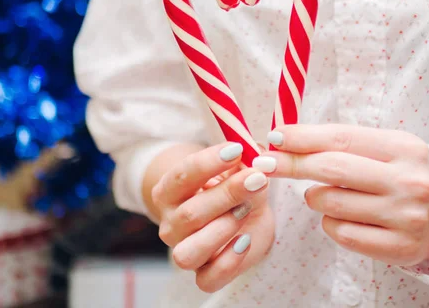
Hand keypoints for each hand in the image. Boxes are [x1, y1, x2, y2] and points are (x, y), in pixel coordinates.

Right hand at [148, 143, 274, 291]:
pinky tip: (246, 240)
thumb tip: (259, 155)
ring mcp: (184, 251)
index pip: (182, 176)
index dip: (208, 162)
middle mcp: (171, 224)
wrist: (245, 215)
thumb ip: (245, 162)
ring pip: (189, 252)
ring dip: (221, 230)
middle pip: (190, 214)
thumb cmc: (234, 187)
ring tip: (246, 211)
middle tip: (256, 178)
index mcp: (169, 191)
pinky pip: (207, 280)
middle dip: (227, 194)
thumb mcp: (239, 169)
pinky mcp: (203, 275)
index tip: (236, 149)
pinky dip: (229, 262)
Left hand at [252, 125, 428, 265]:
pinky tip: (341, 216)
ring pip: (331, 204)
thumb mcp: (382, 149)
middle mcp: (410, 182)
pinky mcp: (400, 248)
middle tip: (266, 164)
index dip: (302, 138)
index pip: (341, 138)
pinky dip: (330, 222)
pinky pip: (341, 233)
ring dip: (315, 197)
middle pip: (332, 169)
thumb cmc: (398, 175)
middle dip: (292, 165)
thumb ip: (339, 143)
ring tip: (323, 193)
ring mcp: (407, 217)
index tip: (274, 137)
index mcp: (405, 148)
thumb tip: (283, 139)